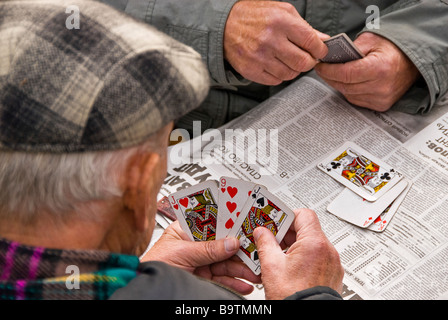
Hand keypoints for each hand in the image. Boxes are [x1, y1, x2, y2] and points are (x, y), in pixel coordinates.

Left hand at [141, 221, 260, 294]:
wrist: (147, 291)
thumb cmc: (153, 265)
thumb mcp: (181, 252)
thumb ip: (207, 249)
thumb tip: (230, 242)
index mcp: (186, 230)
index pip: (212, 222)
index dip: (229, 221)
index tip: (245, 221)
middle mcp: (195, 245)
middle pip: (223, 244)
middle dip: (241, 249)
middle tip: (256, 250)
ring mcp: (200, 262)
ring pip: (227, 263)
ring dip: (242, 268)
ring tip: (254, 272)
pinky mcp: (203, 278)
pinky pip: (223, 278)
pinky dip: (235, 282)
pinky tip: (244, 283)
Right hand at [224, 1, 327, 84]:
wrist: (225, 25)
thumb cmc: (256, 16)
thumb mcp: (282, 11)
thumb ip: (304, 27)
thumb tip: (323, 41)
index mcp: (280, 21)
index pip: (311, 42)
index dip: (320, 50)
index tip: (320, 52)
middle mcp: (269, 40)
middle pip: (303, 62)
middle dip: (309, 62)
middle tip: (305, 58)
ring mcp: (259, 57)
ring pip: (290, 74)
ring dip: (293, 69)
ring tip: (288, 60)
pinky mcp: (250, 70)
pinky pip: (275, 80)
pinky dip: (279, 75)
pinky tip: (275, 65)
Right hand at [254, 208, 343, 299]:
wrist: (306, 316)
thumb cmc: (294, 297)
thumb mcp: (271, 266)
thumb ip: (265, 243)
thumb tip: (262, 232)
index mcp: (314, 243)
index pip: (303, 214)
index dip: (287, 215)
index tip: (274, 220)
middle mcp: (328, 251)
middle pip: (307, 229)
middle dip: (287, 233)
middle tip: (271, 239)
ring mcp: (332, 263)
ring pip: (312, 244)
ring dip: (295, 246)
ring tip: (278, 256)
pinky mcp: (332, 274)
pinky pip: (318, 258)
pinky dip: (304, 258)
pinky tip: (290, 268)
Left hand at [315, 32, 419, 111]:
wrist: (413, 62)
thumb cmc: (392, 49)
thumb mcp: (371, 40)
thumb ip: (351, 48)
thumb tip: (330, 56)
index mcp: (380, 68)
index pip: (346, 74)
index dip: (329, 71)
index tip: (320, 66)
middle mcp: (381, 87)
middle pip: (345, 86)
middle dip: (330, 77)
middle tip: (322, 69)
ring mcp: (381, 99)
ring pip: (348, 95)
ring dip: (338, 85)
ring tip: (333, 74)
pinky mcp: (381, 106)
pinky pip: (356, 100)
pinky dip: (348, 91)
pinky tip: (347, 82)